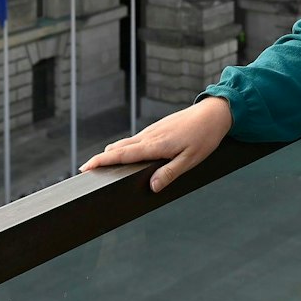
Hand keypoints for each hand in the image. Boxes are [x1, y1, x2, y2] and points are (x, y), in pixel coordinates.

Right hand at [79, 97, 233, 192]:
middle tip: (86, 169)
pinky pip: (136, 139)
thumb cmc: (205, 137)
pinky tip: (125, 152)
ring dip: (113, 152)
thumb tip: (152, 187)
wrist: (214, 113)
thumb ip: (170, 173)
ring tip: (101, 163)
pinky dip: (125, 147)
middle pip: (119, 148)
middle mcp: (150, 136)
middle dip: (101, 158)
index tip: (86, 167)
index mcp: (155, 145)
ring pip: (127, 142)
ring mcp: (153, 131)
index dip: (102, 160)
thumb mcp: (191, 159)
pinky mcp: (158, 128)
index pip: (122, 154)